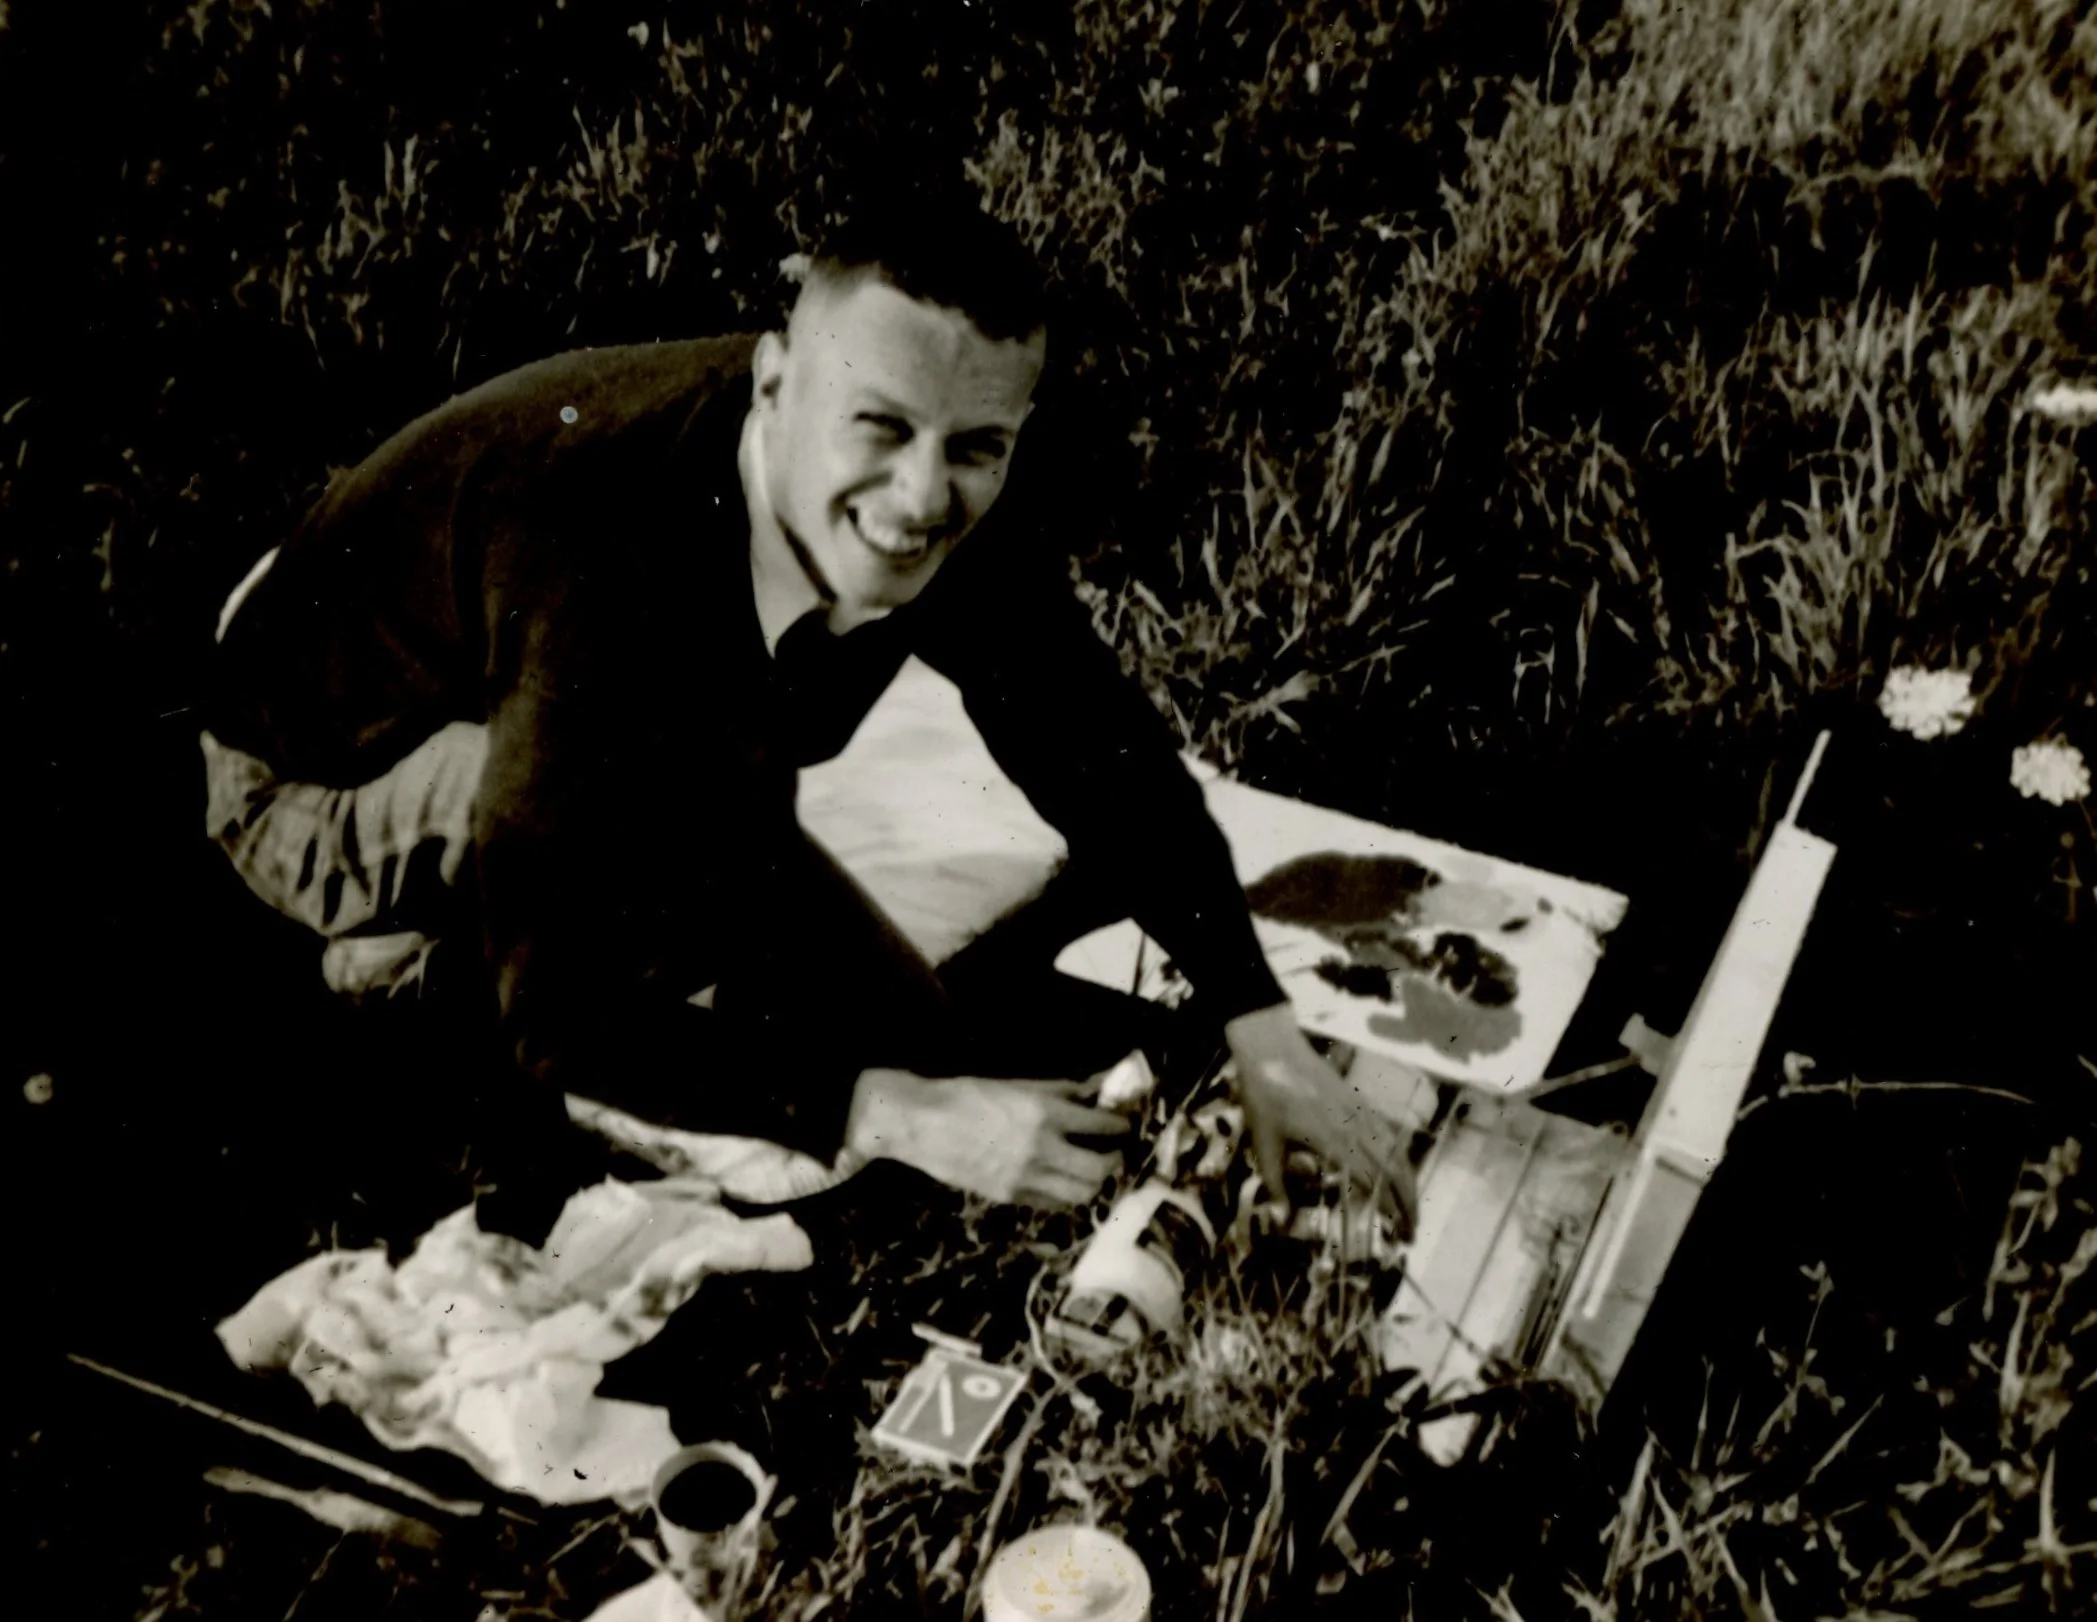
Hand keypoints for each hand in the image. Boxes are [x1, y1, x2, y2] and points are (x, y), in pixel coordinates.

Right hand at [845, 1069, 1130, 1208]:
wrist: (920, 1123)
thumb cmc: (968, 1095)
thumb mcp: (1019, 1084)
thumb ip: (1063, 1089)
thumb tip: (1099, 1086)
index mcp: (1045, 1113)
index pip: (1104, 1124)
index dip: (1122, 1125)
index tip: (1125, 1124)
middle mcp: (1041, 1148)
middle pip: (1101, 1167)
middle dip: (1115, 1160)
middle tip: (1115, 1151)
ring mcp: (1026, 1177)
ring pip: (1082, 1193)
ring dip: (1094, 1182)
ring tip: (1093, 1169)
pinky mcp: (1010, 1196)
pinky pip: (1053, 1204)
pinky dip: (1066, 1194)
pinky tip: (1064, 1181)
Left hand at [1225, 1002, 1418, 1233]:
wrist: (1273, 1051)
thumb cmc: (1265, 1099)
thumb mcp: (1263, 1145)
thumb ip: (1276, 1185)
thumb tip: (1283, 1220)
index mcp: (1333, 1141)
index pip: (1372, 1181)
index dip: (1388, 1209)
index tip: (1397, 1234)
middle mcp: (1355, 1127)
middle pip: (1394, 1170)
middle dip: (1407, 1204)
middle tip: (1412, 1234)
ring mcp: (1362, 1112)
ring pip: (1397, 1152)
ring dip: (1409, 1184)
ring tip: (1412, 1212)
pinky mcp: (1361, 1102)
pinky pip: (1390, 1134)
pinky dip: (1401, 1159)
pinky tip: (1401, 1175)